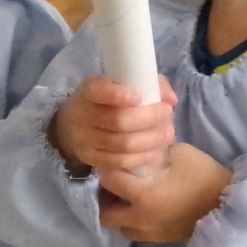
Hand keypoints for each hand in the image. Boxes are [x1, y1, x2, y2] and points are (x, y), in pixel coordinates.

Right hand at [50, 75, 178, 176]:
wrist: (75, 124)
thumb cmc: (107, 100)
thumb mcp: (121, 84)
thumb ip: (149, 84)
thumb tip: (171, 100)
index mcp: (88, 91)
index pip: (98, 91)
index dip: (118, 95)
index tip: (139, 97)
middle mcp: (82, 115)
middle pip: (118, 120)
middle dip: (149, 118)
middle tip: (168, 114)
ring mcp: (85, 140)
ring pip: (123, 144)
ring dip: (151, 140)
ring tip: (168, 134)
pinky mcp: (91, 159)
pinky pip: (120, 162)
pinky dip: (142, 158)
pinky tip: (156, 153)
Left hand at [98, 143, 233, 242]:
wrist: (230, 206)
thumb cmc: (205, 176)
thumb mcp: (180, 154)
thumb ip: (156, 153)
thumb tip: (144, 152)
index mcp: (143, 195)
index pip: (109, 182)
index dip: (108, 171)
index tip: (113, 163)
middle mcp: (141, 218)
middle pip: (106, 215)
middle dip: (105, 200)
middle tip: (114, 187)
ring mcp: (152, 233)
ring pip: (121, 229)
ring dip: (120, 215)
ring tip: (127, 201)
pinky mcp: (163, 240)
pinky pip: (139, 234)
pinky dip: (135, 224)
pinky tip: (144, 210)